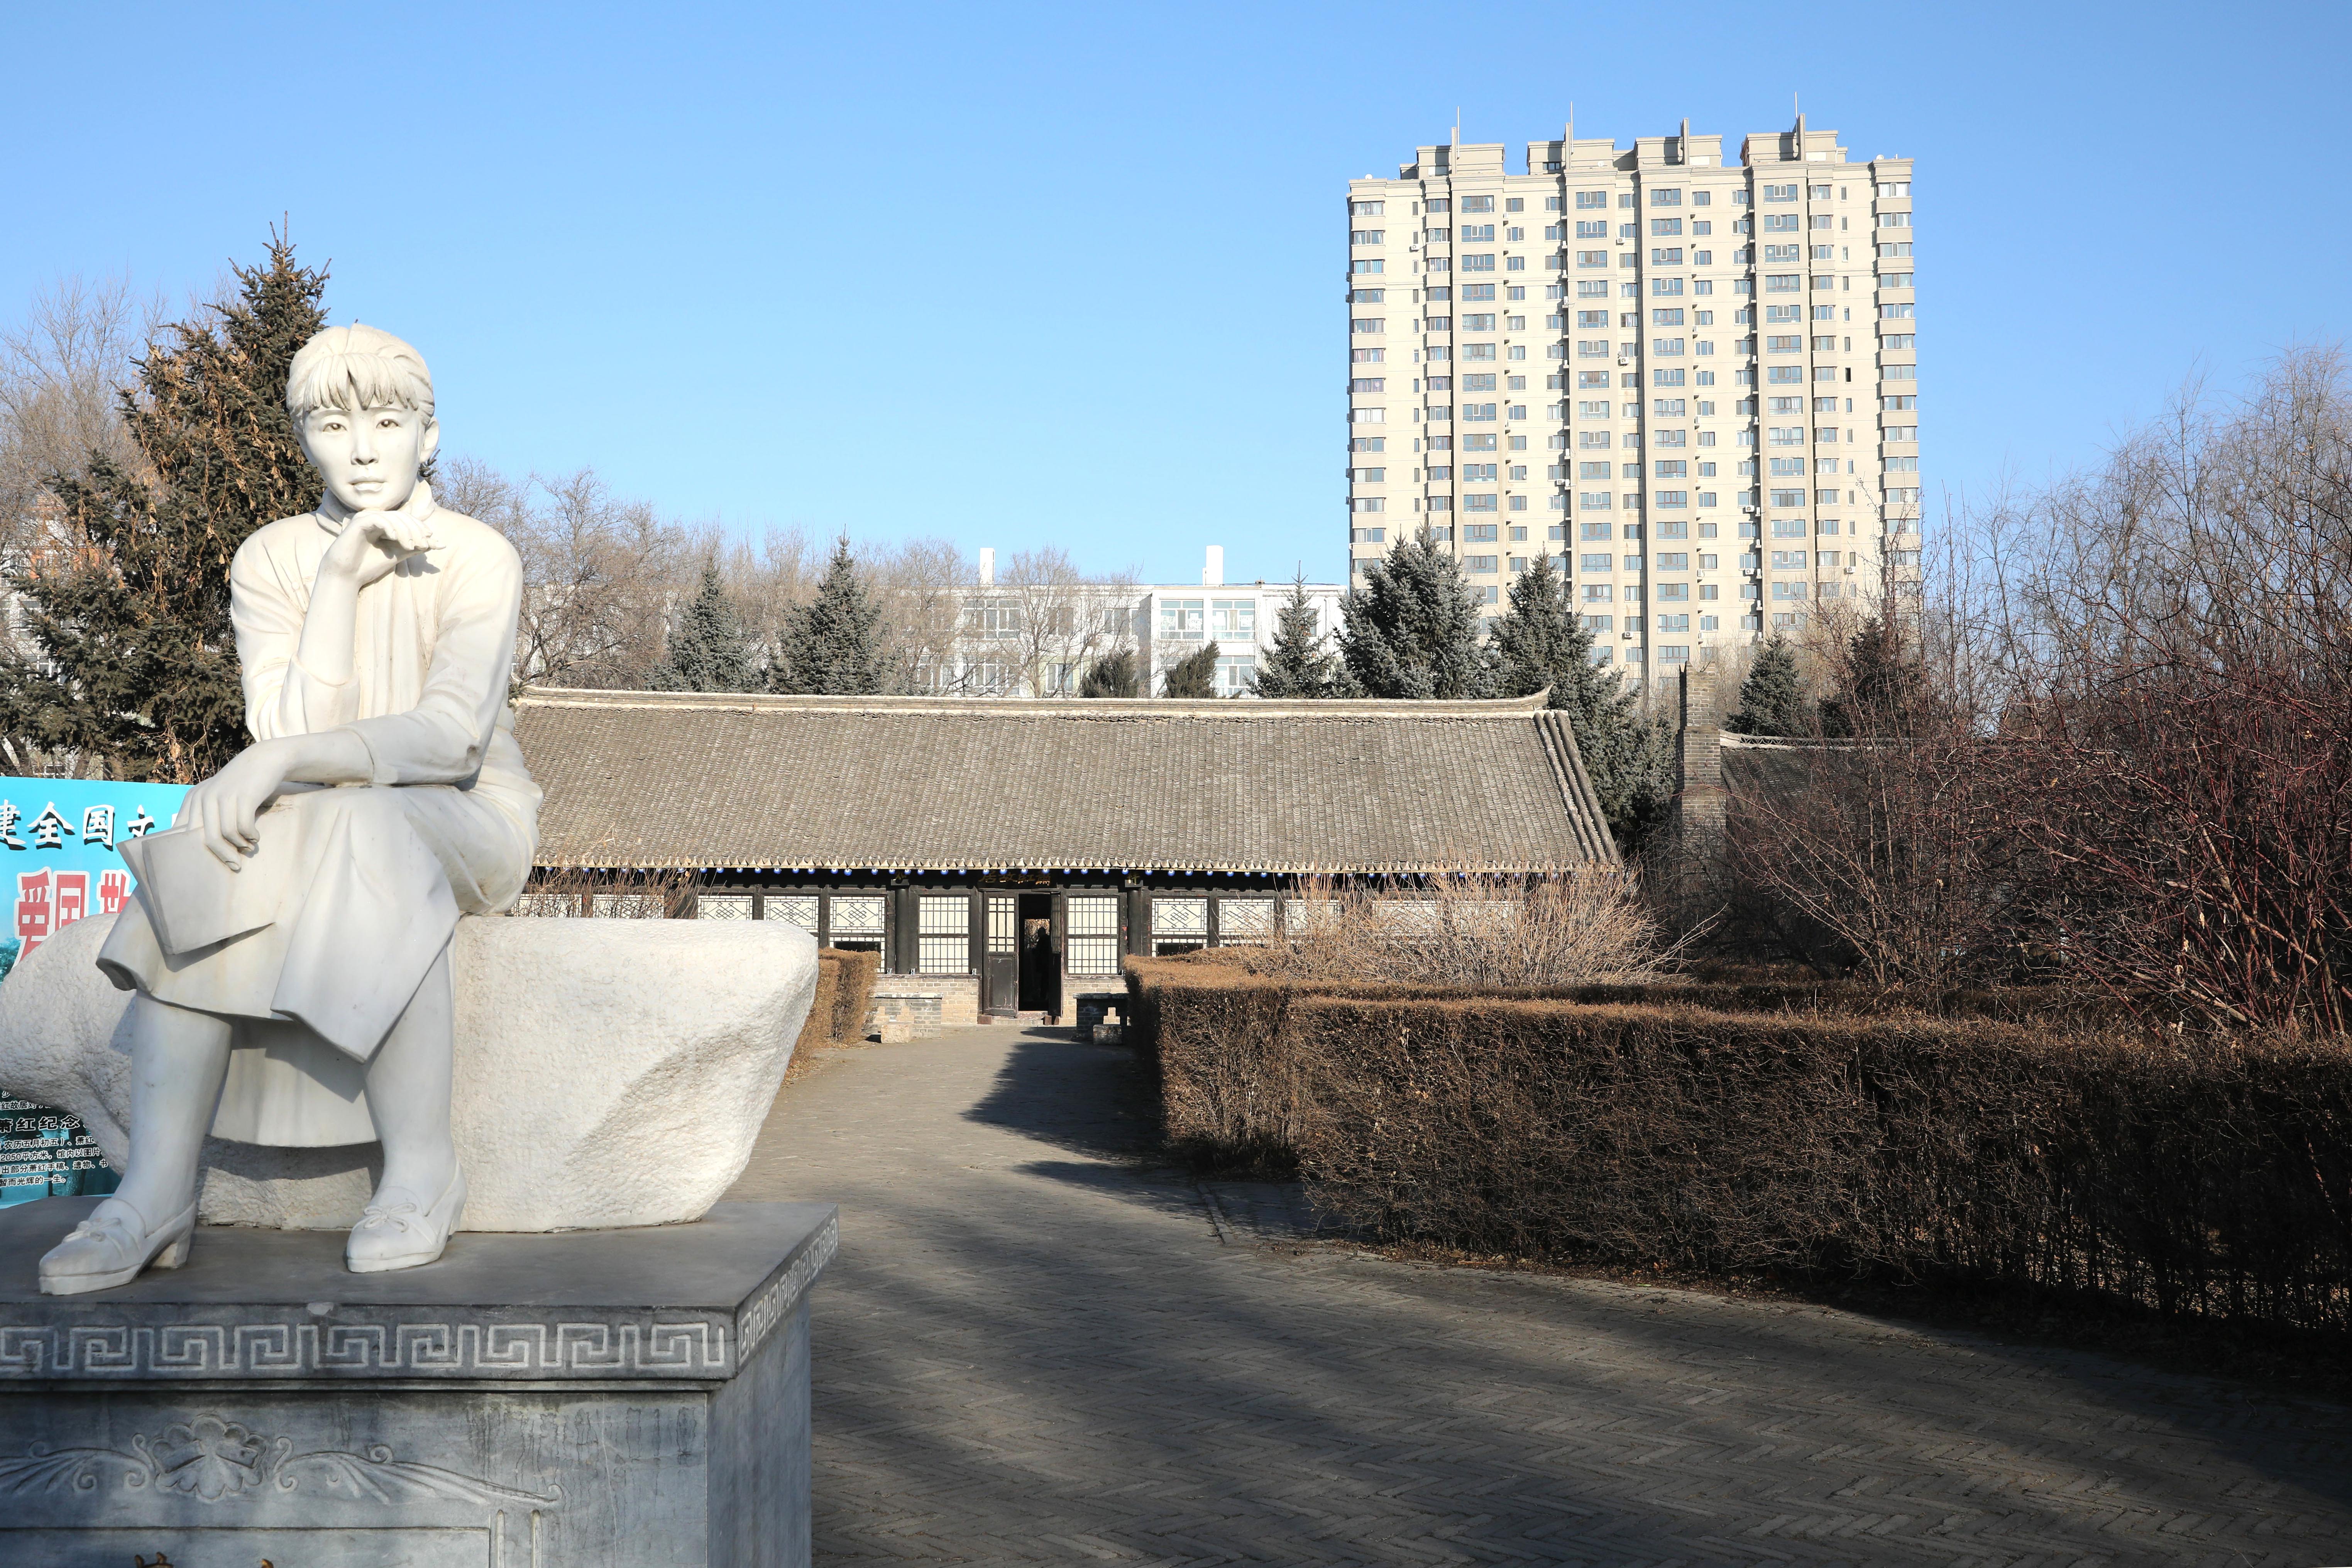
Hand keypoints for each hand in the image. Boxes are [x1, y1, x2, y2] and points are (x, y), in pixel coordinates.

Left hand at [177, 742, 293, 868]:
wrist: (264, 760)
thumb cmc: (240, 784)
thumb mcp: (217, 795)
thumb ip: (206, 816)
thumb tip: (206, 847)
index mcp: (194, 799)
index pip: (184, 833)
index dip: (195, 852)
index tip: (209, 864)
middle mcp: (204, 797)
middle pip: (207, 838)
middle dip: (222, 855)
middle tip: (234, 865)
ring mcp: (223, 796)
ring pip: (226, 834)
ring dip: (240, 846)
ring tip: (249, 847)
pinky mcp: (244, 796)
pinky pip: (243, 827)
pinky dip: (251, 836)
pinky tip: (255, 837)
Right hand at [323, 509, 437, 588]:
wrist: (347, 576)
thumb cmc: (369, 565)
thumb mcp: (398, 555)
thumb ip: (416, 548)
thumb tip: (439, 544)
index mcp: (385, 524)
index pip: (408, 520)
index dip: (422, 529)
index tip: (434, 543)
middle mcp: (376, 518)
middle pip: (403, 517)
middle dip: (416, 530)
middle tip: (424, 545)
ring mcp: (366, 518)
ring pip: (393, 517)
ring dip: (406, 531)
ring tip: (411, 546)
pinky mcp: (358, 522)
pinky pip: (378, 519)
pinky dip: (390, 527)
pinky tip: (395, 538)